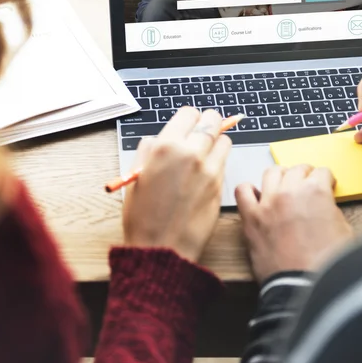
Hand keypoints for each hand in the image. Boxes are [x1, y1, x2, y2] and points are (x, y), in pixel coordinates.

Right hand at [123, 107, 231, 261]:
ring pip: (224, 139)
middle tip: (202, 132)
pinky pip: (225, 162)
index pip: (189, 113)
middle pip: (212, 121)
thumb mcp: (135, 177)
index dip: (188, 118)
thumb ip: (148, 151)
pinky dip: (219, 161)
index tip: (187, 125)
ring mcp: (210, 169)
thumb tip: (158, 139)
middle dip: (208, 123)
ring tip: (204, 153)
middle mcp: (191, 153)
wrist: (162, 249)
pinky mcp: (221, 184)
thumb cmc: (143, 216)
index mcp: (166, 147)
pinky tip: (206, 172)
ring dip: (216, 142)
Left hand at [235, 165, 352, 282]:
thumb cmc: (326, 265)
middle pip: (297, 169)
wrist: (304, 287)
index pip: (321, 172)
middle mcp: (290, 191)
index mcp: (316, 191)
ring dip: (280, 176)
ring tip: (283, 186)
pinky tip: (257, 197)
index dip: (326, 180)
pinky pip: (242, 191)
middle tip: (307, 185)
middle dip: (305, 175)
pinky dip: (248, 190)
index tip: (325, 185)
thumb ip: (332, 210)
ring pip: (271, 173)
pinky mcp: (251, 218)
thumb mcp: (344, 231)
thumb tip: (325, 206)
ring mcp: (268, 203)